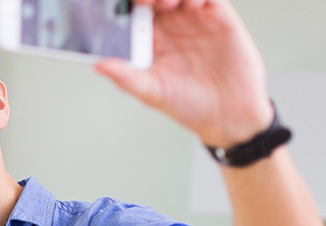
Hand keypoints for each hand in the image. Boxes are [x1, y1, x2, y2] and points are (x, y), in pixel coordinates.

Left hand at [95, 0, 273, 147]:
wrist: (227, 115)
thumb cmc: (187, 105)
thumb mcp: (151, 92)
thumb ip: (126, 77)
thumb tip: (99, 66)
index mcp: (149, 38)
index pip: (133, 10)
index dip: (126, 4)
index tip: (118, 4)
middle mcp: (170, 25)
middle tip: (144, 1)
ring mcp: (195, 18)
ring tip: (166, 3)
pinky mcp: (220, 17)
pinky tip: (193, 5)